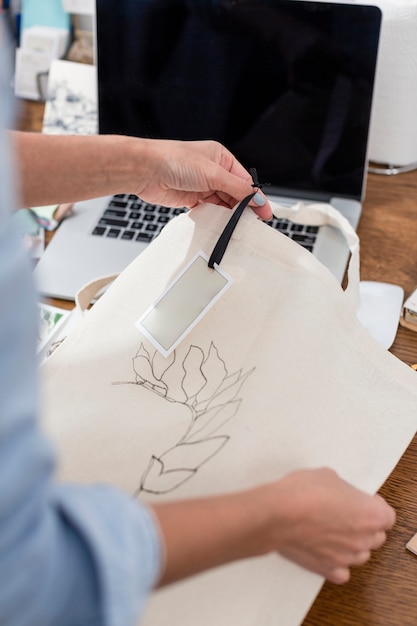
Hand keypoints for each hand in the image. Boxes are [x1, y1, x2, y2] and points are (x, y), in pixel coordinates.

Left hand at [134, 139, 271, 219]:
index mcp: (221, 158)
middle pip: (235, 193)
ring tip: (237, 227)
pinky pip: (209, 211)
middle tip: (252, 224)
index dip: (255, 197)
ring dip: (228, 215)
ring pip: (222, 203)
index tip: (265, 213)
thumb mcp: (213, 173)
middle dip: (243, 208)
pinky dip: (214, 218)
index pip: (244, 180)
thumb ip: (237, 188)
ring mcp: (202, 185)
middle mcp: (212, 171)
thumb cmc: (174, 160)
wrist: (146, 170)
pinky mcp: (191, 199)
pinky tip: (220, 224)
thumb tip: (256, 198)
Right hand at [264, 467, 394, 583]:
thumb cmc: (302, 493)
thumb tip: (338, 494)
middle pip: (376, 536)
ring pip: (360, 554)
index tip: (365, 501)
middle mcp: (363, 539)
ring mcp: (346, 557)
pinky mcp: (327, 568)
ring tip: (334, 531)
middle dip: (365, 525)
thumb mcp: (328, 476)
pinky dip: (337, 563)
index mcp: (370, 515)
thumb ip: (343, 490)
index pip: (387, 516)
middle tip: (347, 513)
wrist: (278, 513)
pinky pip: (342, 571)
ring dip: (352, 544)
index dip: (375, 506)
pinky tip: (328, 550)